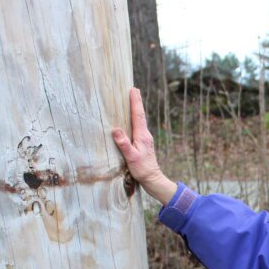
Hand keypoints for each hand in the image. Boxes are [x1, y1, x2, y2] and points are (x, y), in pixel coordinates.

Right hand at [112, 87, 176, 204]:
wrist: (153, 178)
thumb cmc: (142, 169)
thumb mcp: (131, 157)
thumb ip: (124, 144)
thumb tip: (116, 130)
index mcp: (142, 135)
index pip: (138, 115)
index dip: (135, 102)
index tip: (133, 90)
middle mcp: (145, 135)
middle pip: (140, 115)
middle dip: (136, 102)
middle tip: (134, 90)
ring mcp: (145, 139)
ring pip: (139, 121)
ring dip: (136, 110)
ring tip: (132, 100)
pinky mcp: (143, 144)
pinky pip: (138, 127)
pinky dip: (135, 119)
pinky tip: (132, 121)